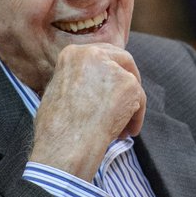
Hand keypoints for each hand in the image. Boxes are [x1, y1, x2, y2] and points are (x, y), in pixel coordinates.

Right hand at [28, 44, 146, 180]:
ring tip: (121, 128)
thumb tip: (92, 87)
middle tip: (130, 99)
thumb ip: (77, 81)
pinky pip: (139, 101)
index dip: (111, 70)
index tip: (114, 85)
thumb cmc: (56, 128)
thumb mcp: (58, 92)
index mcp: (73, 53)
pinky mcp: (130, 85)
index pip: (101, 54)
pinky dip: (135, 118)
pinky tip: (125, 133)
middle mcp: (94, 54)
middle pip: (123, 60)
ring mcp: (113, 68)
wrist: (66, 143)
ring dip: (130, 106)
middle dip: (128, 80)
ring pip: (132, 85)